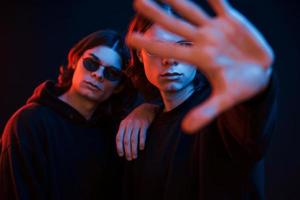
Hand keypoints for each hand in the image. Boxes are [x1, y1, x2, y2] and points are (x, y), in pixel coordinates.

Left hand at [116, 103, 158, 159]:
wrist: (146, 108)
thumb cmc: (136, 118)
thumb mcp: (127, 122)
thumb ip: (124, 131)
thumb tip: (121, 145)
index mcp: (123, 125)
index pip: (118, 138)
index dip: (119, 147)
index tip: (121, 155)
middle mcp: (129, 124)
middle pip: (126, 140)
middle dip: (127, 151)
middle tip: (129, 158)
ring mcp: (136, 124)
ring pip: (133, 139)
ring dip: (134, 149)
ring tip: (135, 156)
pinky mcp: (144, 124)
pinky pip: (142, 135)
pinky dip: (141, 142)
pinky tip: (141, 148)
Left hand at [126, 0, 273, 132]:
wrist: (260, 75)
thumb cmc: (239, 87)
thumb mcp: (224, 100)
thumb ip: (205, 113)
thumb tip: (186, 130)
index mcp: (199, 59)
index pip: (170, 50)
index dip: (150, 44)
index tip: (130, 38)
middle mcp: (203, 42)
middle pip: (175, 26)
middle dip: (157, 14)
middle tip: (136, 2)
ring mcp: (216, 30)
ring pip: (193, 11)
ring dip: (177, 0)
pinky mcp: (232, 21)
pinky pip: (220, 3)